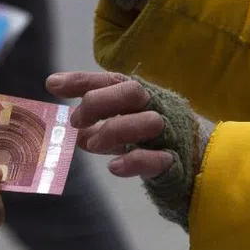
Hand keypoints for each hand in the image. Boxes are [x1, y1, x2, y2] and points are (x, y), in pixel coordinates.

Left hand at [49, 71, 173, 177]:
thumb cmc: (153, 144)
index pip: (112, 79)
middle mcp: (159, 108)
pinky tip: (114, 167)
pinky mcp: (176, 163)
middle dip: (100, 102)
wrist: (197, 170)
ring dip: (115, 130)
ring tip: (93, 145)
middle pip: (133, 90)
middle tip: (77, 122)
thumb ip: (97, 127)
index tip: (52, 84)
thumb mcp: (121, 130)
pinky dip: (134, 160)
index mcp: (143, 97)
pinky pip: (159, 158)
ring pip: (149, 121)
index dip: (82, 80)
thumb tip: (69, 130)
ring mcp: (170, 135)